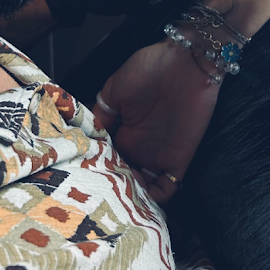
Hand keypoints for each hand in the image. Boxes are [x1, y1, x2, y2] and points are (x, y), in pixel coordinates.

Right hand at [94, 37, 220, 203]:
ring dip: (130, 199)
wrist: (187, 61)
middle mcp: (139, 147)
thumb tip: (85, 137)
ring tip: (114, 208)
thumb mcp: (115, 88)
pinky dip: (153, 201)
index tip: (82, 182)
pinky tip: (138, 205)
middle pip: (123, 178)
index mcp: (123, 131)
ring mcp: (158, 155)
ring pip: (142, 189)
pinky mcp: (179, 160)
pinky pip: (166, 189)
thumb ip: (100, 113)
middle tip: (96, 202)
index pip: (107, 159)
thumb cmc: (150, 68)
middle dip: (112, 191)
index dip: (96, 171)